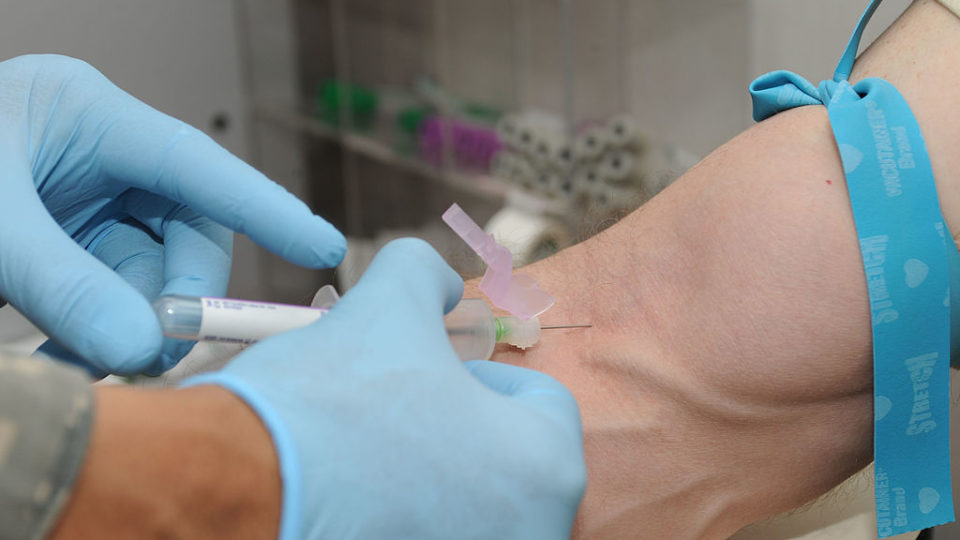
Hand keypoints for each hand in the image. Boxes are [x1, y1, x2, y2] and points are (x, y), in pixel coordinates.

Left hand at [0, 54, 344, 375]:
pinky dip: (106, 334)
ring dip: (134, 324)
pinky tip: (75, 355)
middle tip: (155, 348)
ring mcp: (88, 203)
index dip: (265, 206)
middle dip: (176, 293)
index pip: (196, 163)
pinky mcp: (73, 245)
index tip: (323, 246)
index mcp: (85, 116)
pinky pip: (118, 295)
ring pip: (154, 272)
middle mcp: (99, 158)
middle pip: (185, 229)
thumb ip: (64, 284)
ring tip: (90, 361)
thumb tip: (143, 348)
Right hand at [185, 238, 585, 538]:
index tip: (429, 376)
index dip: (482, 376)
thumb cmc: (329, 400)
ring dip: (433, 479)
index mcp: (546, 467)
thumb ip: (429, 275)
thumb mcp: (388, 303)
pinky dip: (405, 521)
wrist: (233, 484)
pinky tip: (355, 505)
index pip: (542, 403)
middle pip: (509, 462)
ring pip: (471, 509)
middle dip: (460, 431)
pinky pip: (431, 537)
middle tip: (400, 417)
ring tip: (370, 461)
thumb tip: (444, 284)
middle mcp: (532, 534)